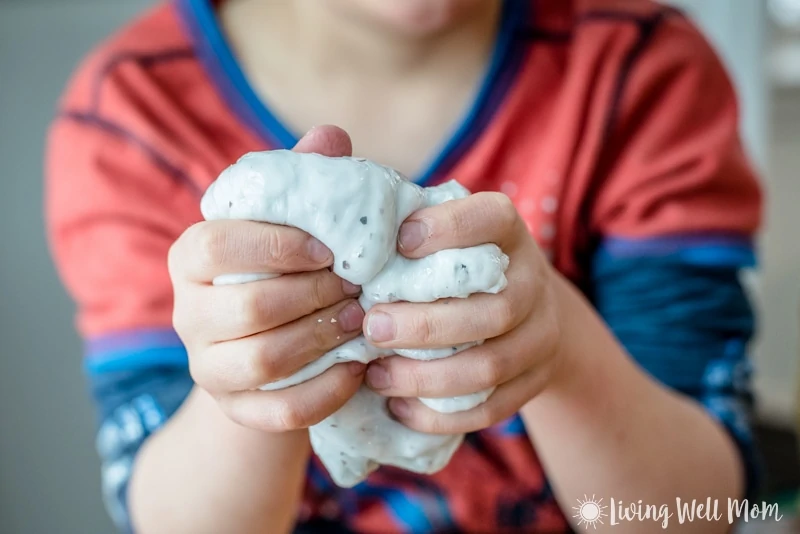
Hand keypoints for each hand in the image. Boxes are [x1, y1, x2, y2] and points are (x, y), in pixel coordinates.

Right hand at [169, 126, 366, 431]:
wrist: (267, 347)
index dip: (275, 245)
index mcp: (191, 258)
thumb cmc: (281, 270)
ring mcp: (208, 366)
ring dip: (322, 339)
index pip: (214, 246)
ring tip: (362, 320)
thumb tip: (331, 137)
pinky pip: (278, 411)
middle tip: (358, 285)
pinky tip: (358, 369)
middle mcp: (188, 314)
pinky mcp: (236, 408)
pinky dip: (324, 392)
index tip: (329, 249)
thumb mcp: (289, 224)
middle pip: (248, 307)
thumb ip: (304, 182)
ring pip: (262, 361)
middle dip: (313, 295)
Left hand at [362, 192, 564, 433]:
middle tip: (370, 326)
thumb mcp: (443, 230)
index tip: (398, 242)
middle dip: (424, 324)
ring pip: (489, 367)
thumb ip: (401, 216)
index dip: (448, 230)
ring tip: (376, 373)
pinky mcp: (535, 381)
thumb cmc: (456, 263)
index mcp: (509, 231)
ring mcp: (541, 336)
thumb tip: (328, 183)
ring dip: (425, 376)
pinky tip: (399, 408)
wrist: (527, 310)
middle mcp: (534, 281)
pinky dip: (440, 414)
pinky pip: (491, 409)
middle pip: (493, 309)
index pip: (492, 219)